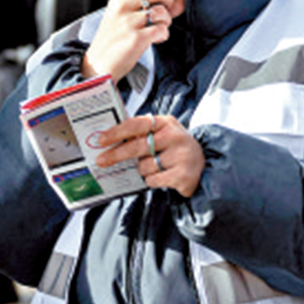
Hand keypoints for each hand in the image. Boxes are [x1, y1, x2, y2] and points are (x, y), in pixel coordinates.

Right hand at [82, 0, 173, 80]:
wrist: (98, 65)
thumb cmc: (112, 39)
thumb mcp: (117, 12)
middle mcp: (122, 6)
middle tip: (166, 9)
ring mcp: (128, 22)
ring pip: (161, 10)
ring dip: (167, 20)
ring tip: (161, 27)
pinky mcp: (136, 38)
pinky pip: (161, 29)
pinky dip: (163, 34)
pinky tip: (156, 39)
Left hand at [88, 114, 203, 197]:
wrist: (202, 166)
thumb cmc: (174, 149)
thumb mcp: (162, 134)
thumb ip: (142, 135)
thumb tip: (111, 140)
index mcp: (166, 122)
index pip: (137, 124)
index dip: (117, 132)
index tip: (101, 140)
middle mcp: (175, 136)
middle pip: (137, 146)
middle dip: (115, 155)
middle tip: (101, 160)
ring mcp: (181, 155)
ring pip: (144, 166)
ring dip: (143, 170)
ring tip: (155, 167)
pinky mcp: (183, 175)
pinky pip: (153, 180)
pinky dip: (153, 180)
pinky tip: (162, 176)